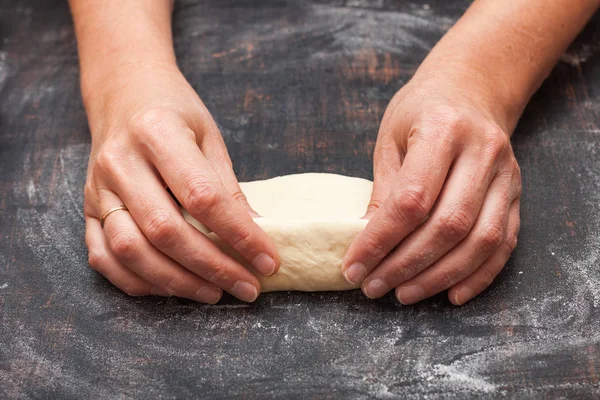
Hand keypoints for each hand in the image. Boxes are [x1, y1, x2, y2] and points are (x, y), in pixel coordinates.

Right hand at [83, 63, 278, 302]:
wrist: (122, 92)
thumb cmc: (173, 111)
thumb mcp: (209, 136)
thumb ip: (227, 186)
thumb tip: (256, 236)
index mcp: (157, 133)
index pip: (203, 196)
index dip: (240, 234)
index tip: (268, 260)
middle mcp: (120, 162)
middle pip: (165, 230)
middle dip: (212, 267)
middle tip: (247, 287)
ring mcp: (97, 188)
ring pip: (131, 250)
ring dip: (177, 282)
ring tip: (215, 293)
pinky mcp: (86, 208)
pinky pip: (103, 257)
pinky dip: (139, 282)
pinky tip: (172, 288)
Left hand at [343, 75, 520, 304]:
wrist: (469, 90)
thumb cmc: (420, 112)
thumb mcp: (390, 140)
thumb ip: (384, 191)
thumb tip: (366, 244)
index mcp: (443, 129)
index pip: (411, 199)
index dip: (380, 240)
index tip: (354, 266)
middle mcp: (483, 151)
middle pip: (448, 225)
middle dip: (406, 265)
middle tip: (374, 286)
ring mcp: (507, 174)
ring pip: (480, 240)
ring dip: (438, 276)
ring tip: (403, 293)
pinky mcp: (517, 194)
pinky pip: (504, 244)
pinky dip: (478, 275)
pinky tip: (450, 293)